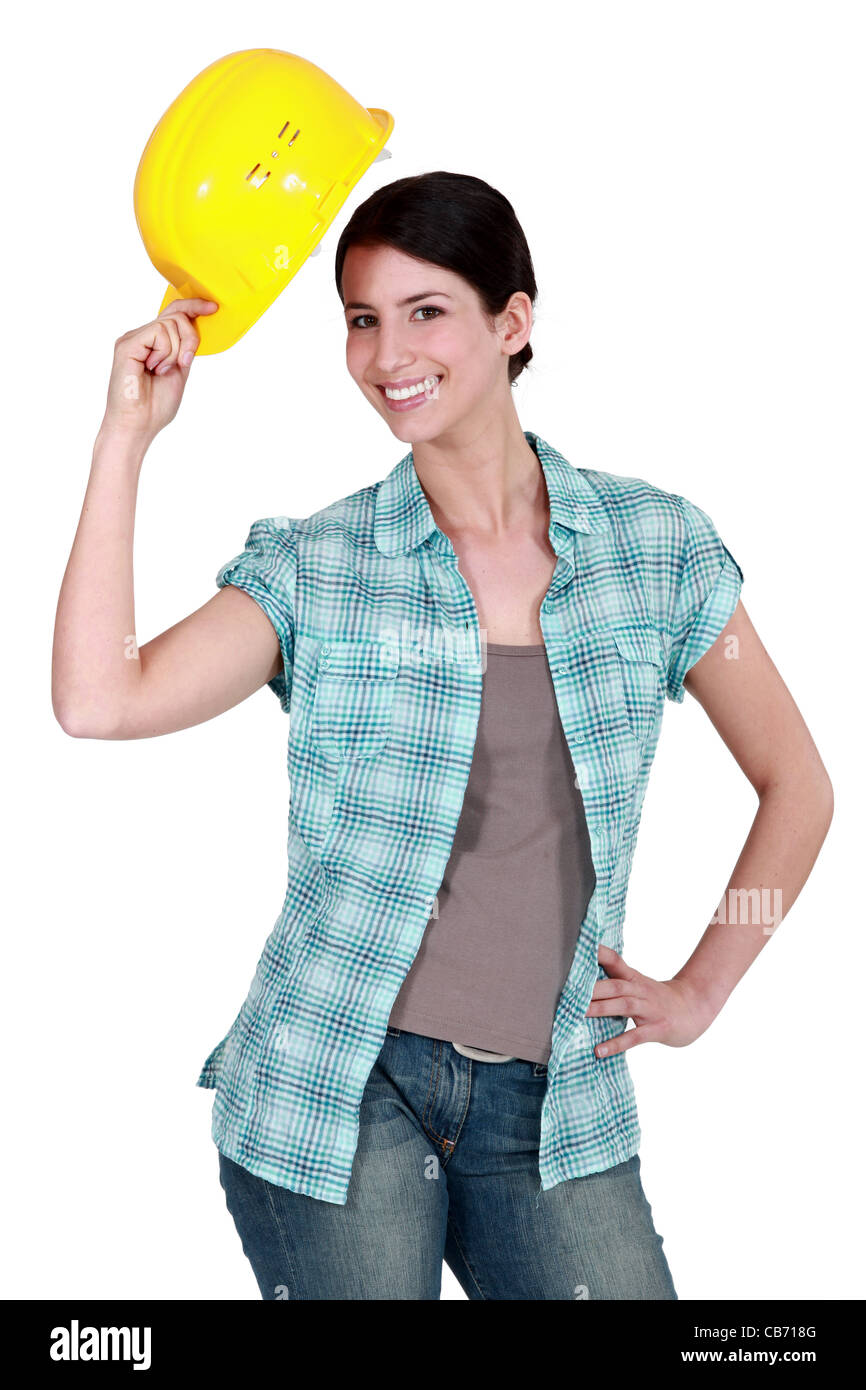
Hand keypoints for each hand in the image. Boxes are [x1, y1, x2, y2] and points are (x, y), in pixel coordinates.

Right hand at [100, 297, 218, 445]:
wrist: (137, 425)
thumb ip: (185, 349)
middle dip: (190, 338)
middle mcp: (141, 337)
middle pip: (176, 315)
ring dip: (175, 352)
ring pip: (170, 324)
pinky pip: (159, 333)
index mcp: (153, 343)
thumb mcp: (179, 371)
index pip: (173, 313)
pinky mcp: (128, 344)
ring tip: (161, 371)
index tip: (212, 308)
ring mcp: (133, 339)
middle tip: (184, 363)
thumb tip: (195, 327)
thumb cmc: (154, 407)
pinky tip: (154, 368)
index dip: (194, 307)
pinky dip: (165, 353)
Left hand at [586, 944, 719, 1057]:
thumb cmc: (658, 999)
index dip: (599, 954)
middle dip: (591, 988)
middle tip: (567, 991)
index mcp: (634, 978)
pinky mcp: (657, 1029)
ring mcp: (650, 1009)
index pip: (615, 961)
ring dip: (600, 1008)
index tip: (580, 948)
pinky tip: (599, 1051)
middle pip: (614, 985)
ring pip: (623, 1006)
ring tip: (578, 1014)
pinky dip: (617, 1044)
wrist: (694, 1009)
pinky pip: (635, 1037)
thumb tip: (583, 980)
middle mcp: (641, 990)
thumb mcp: (638, 985)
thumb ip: (615, 981)